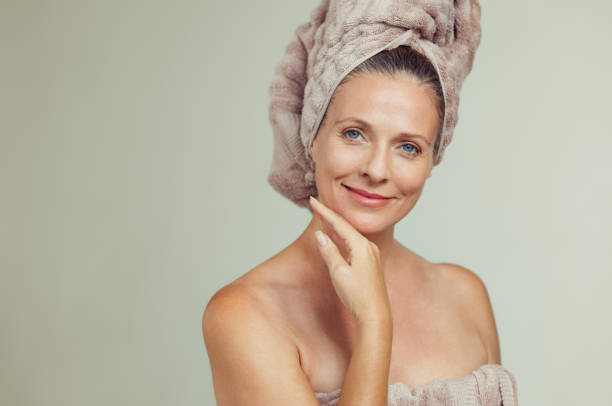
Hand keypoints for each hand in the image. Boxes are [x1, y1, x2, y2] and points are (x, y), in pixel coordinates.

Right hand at [309, 196, 391, 326]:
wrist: (375, 315)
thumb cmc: (358, 295)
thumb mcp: (338, 272)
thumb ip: (329, 251)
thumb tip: (321, 235)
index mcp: (362, 246)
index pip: (339, 223)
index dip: (324, 211)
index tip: (313, 200)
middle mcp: (369, 247)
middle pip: (346, 226)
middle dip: (330, 215)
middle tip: (316, 204)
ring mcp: (371, 255)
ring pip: (350, 235)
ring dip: (336, 226)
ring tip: (323, 216)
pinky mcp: (370, 264)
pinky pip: (354, 245)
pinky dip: (343, 238)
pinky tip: (337, 237)